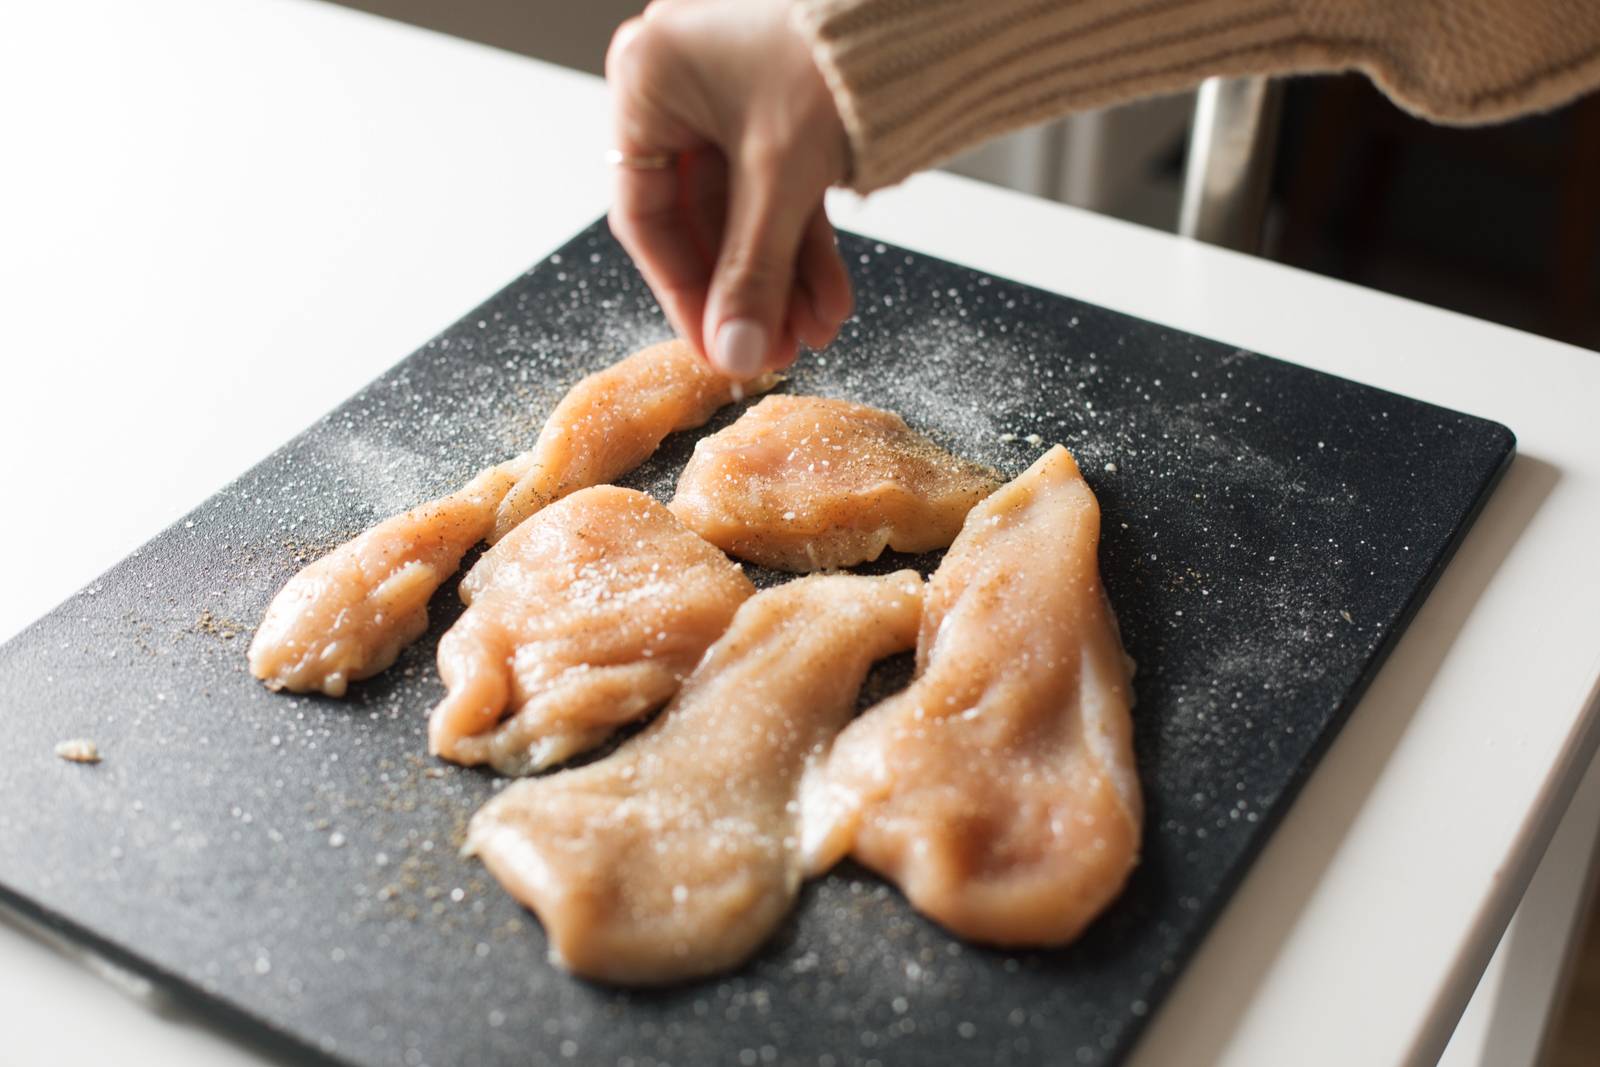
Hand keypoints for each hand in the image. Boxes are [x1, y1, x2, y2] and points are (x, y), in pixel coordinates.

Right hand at [606, 0, 853, 378]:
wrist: (923, 8)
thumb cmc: (831, 52)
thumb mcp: (780, 175)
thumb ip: (751, 272)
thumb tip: (735, 352)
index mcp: (647, 81)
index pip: (646, 215)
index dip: (683, 293)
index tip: (715, 348)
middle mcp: (682, 86)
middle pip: (702, 221)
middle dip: (748, 292)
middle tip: (773, 351)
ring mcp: (733, 96)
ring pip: (749, 212)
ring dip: (783, 278)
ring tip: (815, 332)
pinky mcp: (782, 109)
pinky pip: (783, 191)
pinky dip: (806, 245)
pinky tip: (829, 298)